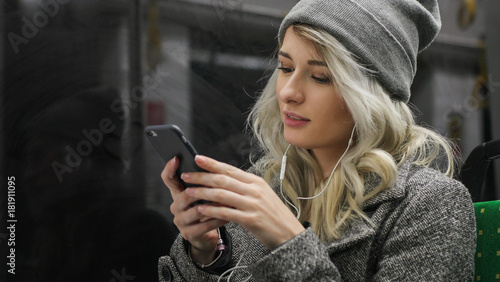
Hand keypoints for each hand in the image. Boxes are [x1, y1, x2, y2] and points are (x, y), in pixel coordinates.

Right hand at [161, 157, 227, 264]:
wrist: (205, 235)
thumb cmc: (205, 210)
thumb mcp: (202, 194)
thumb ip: (203, 182)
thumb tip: (211, 164)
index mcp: (177, 193)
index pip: (168, 179)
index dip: (169, 169)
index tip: (176, 158)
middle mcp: (175, 207)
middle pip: (185, 194)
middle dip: (203, 190)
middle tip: (219, 185)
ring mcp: (180, 221)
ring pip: (198, 210)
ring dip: (215, 206)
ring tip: (229, 201)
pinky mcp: (189, 234)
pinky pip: (205, 225)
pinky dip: (219, 219)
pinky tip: (229, 215)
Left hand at [181, 155, 304, 249]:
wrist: (289, 233)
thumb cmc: (273, 215)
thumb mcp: (261, 195)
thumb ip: (244, 187)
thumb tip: (222, 181)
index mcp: (256, 182)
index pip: (230, 169)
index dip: (212, 163)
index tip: (197, 158)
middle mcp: (254, 190)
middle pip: (222, 179)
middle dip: (202, 177)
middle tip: (187, 175)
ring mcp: (253, 204)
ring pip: (222, 194)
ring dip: (203, 193)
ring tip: (189, 192)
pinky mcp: (251, 220)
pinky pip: (226, 213)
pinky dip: (212, 211)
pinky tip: (202, 210)